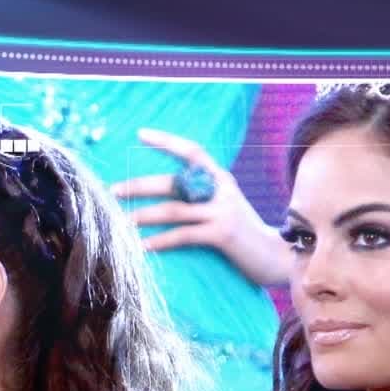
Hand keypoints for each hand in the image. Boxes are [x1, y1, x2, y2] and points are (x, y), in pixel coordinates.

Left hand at [110, 128, 290, 285]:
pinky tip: (144, 246)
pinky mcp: (222, 234)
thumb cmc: (244, 234)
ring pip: (174, 209)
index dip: (166, 141)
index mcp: (221, 178)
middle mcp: (222, 189)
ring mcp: (223, 211)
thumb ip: (202, 197)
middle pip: (173, 182)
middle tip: (113, 192)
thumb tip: (165, 196)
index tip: (140, 134)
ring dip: (143, 215)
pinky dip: (161, 241)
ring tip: (121, 221)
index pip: (192, 151)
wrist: (277, 256)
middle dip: (139, 186)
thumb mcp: (225, 207)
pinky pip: (184, 235)